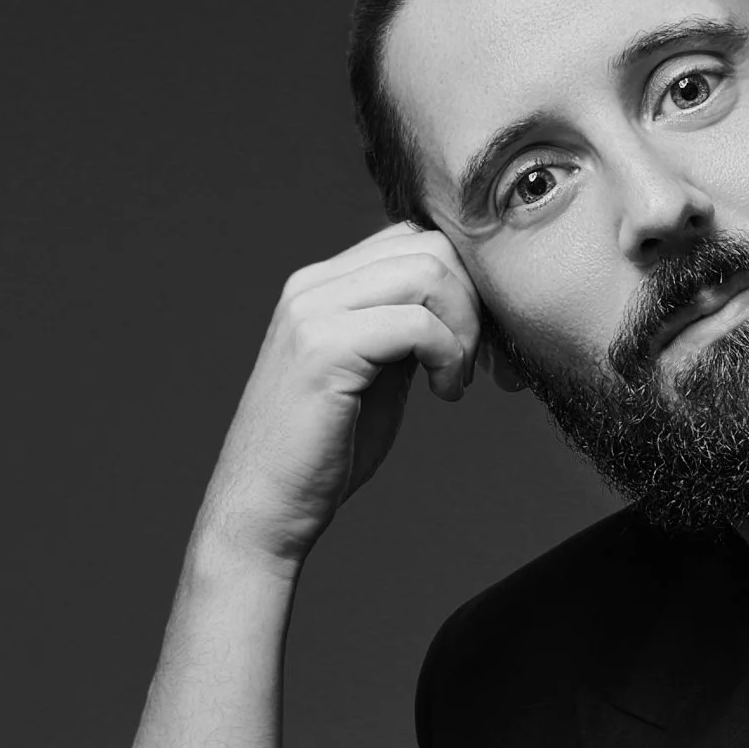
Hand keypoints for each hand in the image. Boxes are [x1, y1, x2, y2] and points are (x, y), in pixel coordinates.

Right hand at [193, 222, 483, 574]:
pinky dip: (449, 357)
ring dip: (465, 330)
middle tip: (479, 366)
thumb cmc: (326, 453)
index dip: (466, 286)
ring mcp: (313, 312)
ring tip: (455, 382)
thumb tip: (463, 304)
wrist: (267, 508)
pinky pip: (416, 324)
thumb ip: (406, 331)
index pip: (415, 238)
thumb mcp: (377, 375)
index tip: (481, 347)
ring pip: (428, 272)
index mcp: (323, 285)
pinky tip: (444, 396)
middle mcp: (313, 285)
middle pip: (430, 244)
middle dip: (475, 303)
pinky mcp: (323, 349)